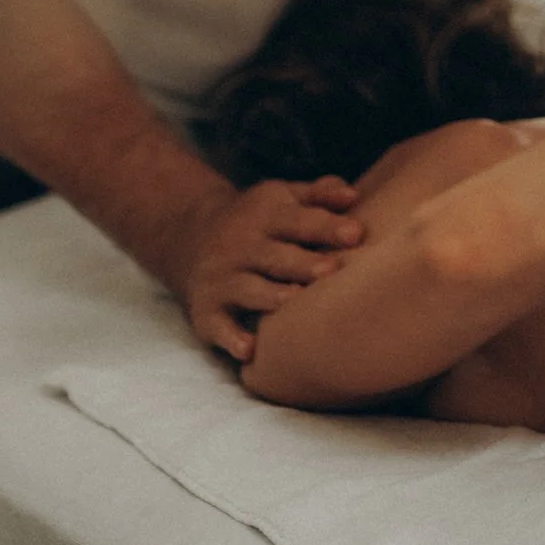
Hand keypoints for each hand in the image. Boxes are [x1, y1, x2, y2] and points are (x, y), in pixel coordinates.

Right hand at [164, 177, 362, 360]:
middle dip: (301, 263)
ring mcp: (222, 278)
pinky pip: (218, 325)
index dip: (327, 227)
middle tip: (330, 270)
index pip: (299, 220)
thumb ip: (320, 194)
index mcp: (267, 215)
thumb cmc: (258, 220)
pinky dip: (231, 338)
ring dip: (271, 296)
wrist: (188, 233)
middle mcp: (241, 245)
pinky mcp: (206, 309)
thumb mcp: (283, 197)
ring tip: (296, 301)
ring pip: (249, 288)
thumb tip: (353, 196)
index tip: (356, 234)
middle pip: (274, 256)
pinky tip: (250, 349)